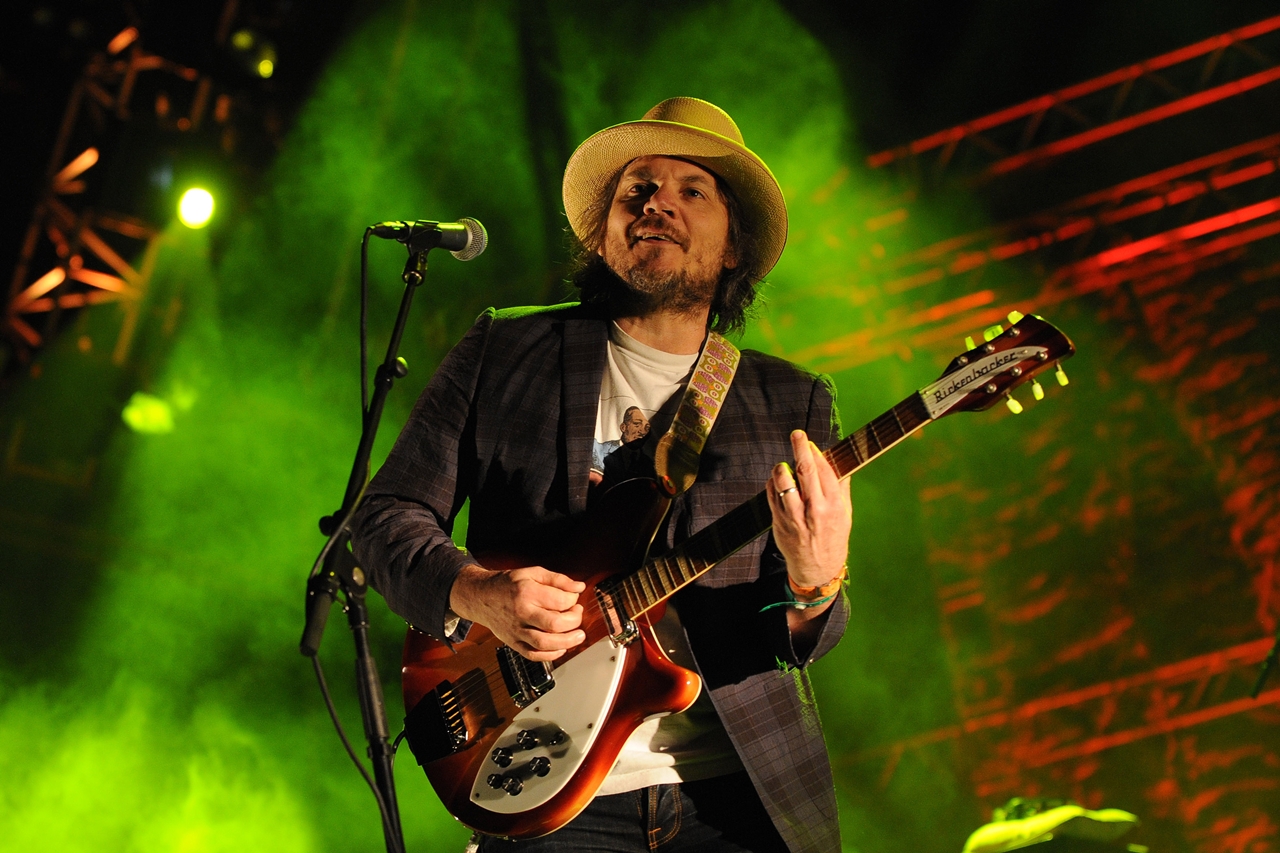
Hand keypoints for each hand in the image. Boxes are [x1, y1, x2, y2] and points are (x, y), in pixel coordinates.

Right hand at [449, 564, 585, 660]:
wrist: (481, 596)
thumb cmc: (507, 584)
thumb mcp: (532, 573)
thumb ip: (557, 579)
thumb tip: (579, 587)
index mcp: (527, 593)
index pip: (560, 601)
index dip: (573, 600)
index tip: (573, 598)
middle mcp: (521, 613)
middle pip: (554, 624)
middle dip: (574, 621)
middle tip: (577, 614)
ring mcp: (516, 630)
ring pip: (545, 643)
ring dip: (567, 642)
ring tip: (578, 636)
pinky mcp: (513, 643)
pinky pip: (533, 655)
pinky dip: (551, 655)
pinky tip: (561, 648)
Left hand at [766, 429, 851, 592]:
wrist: (816, 568)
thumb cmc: (833, 537)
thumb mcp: (845, 514)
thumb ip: (841, 487)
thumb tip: (840, 461)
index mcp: (833, 506)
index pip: (824, 471)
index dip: (816, 453)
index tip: (811, 443)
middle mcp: (814, 510)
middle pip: (804, 471)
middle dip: (800, 448)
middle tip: (796, 434)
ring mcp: (794, 516)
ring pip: (783, 482)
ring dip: (781, 468)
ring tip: (784, 466)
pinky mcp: (779, 522)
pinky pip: (771, 494)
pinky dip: (773, 483)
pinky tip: (778, 481)